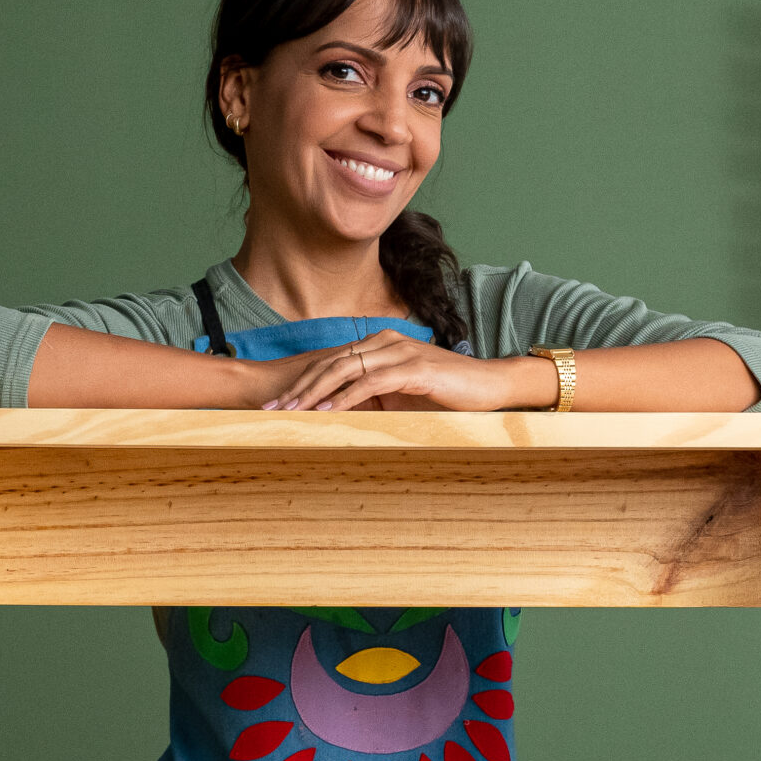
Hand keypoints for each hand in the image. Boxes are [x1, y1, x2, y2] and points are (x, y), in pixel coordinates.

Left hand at [260, 331, 552, 412]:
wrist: (490, 386)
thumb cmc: (447, 394)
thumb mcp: (402, 397)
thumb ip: (373, 400)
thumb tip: (339, 419)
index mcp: (379, 345)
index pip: (331, 362)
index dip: (302, 382)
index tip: (277, 404)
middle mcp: (384, 342)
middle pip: (329, 363)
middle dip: (298, 387)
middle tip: (271, 409)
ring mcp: (398, 352)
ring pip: (344, 371)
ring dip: (314, 393)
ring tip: (291, 412)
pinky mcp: (412, 368)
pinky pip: (370, 383)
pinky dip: (345, 398)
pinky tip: (326, 411)